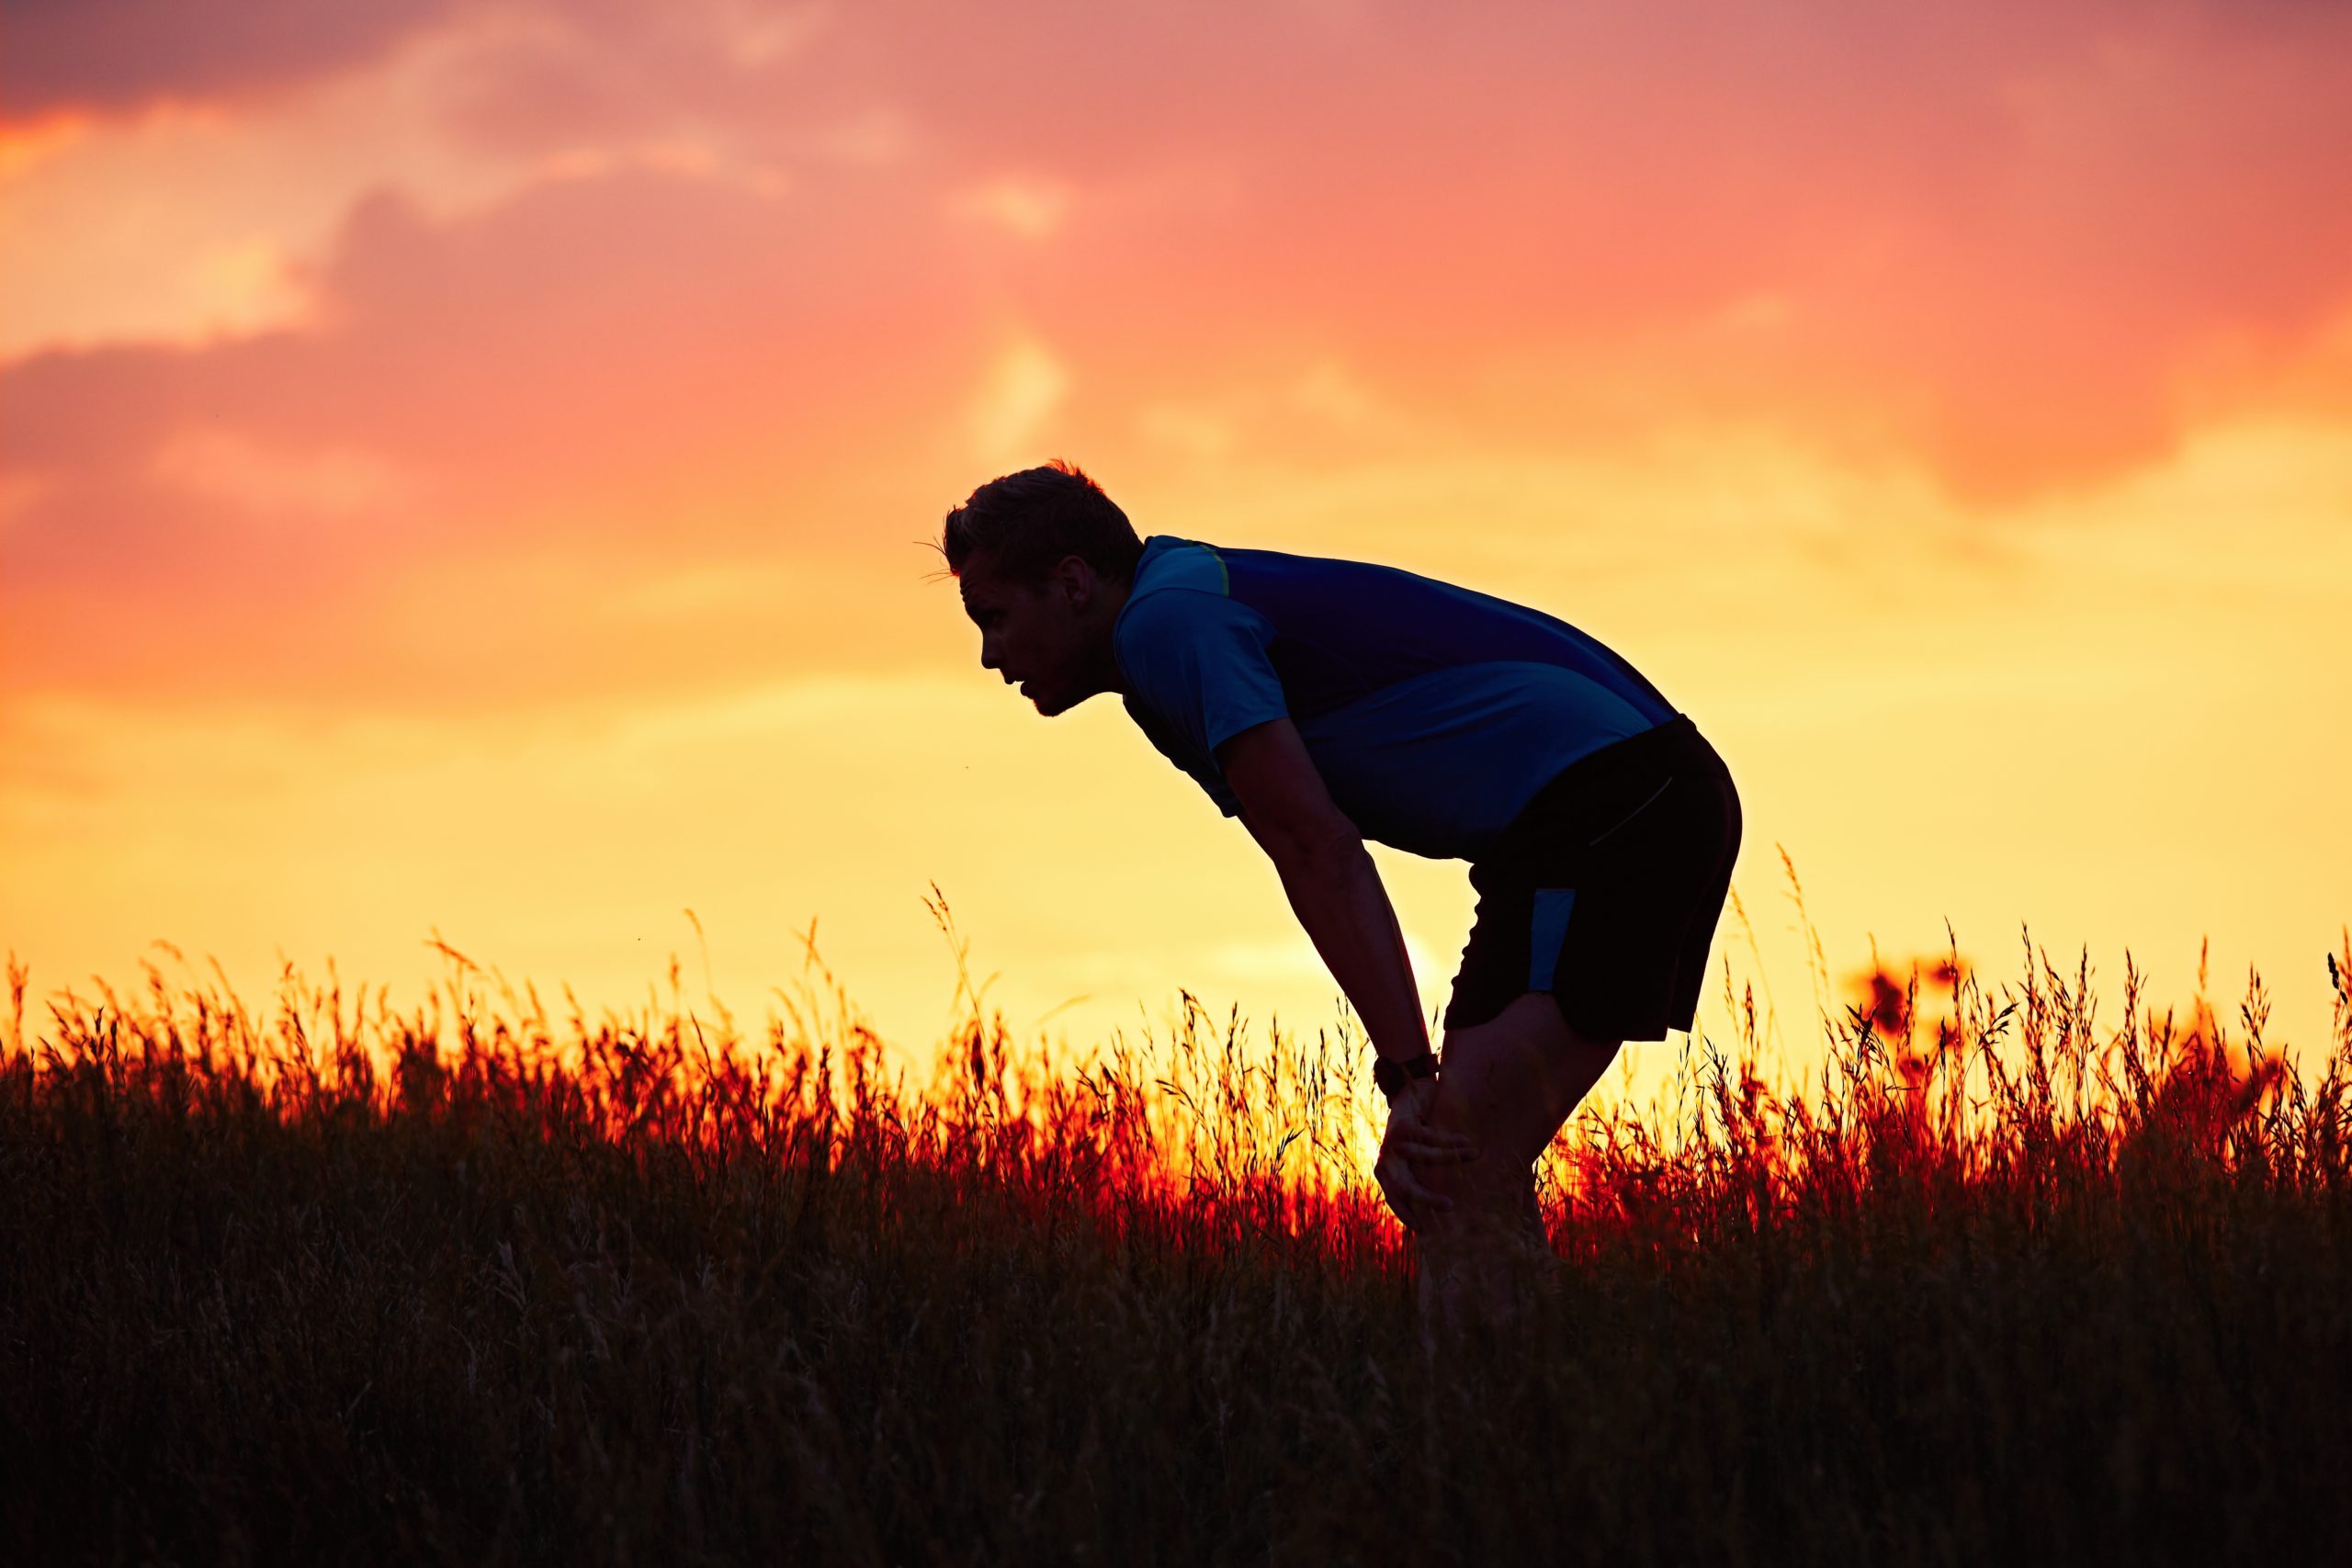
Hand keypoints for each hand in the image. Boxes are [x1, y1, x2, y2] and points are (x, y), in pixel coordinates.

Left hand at [1373, 1075, 1478, 1230]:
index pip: (1394, 1199)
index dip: (1406, 1214)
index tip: (1424, 1230)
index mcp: (1386, 1173)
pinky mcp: (1403, 1126)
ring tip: (1476, 1154)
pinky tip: (1466, 1141)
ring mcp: (1393, 1143)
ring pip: (1425, 1157)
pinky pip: (1431, 1139)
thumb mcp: (1412, 1161)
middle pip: (1404, 1186)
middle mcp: (1386, 1160)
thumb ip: (1420, 1177)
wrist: (1405, 1098)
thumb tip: (1445, 1208)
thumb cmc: (1413, 1136)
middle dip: (1426, 1198)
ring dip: (1453, 1157)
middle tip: (1450, 1206)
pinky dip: (1452, 1141)